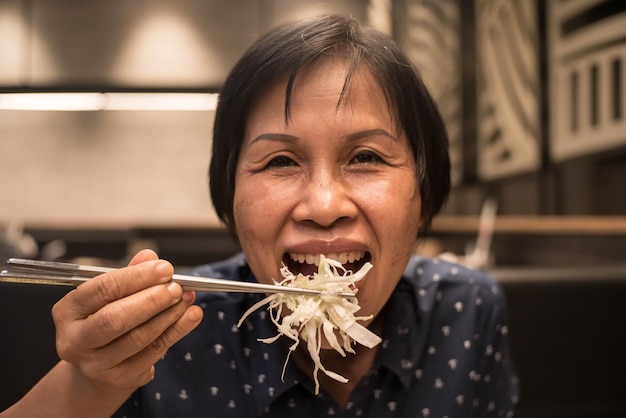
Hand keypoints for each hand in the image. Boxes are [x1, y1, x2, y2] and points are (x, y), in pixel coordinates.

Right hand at [50, 249, 202, 394]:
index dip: (136, 277)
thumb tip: (148, 256)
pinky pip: (154, 352)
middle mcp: (75, 340)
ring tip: (186, 298)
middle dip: (151, 299)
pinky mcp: (120, 378)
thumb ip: (129, 276)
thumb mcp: (109, 297)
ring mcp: (96, 364)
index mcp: (68, 311)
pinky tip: (190, 316)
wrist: (98, 369)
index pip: (101, 289)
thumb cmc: (105, 322)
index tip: (164, 268)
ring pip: (138, 337)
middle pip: (115, 318)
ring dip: (169, 315)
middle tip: (176, 287)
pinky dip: (177, 331)